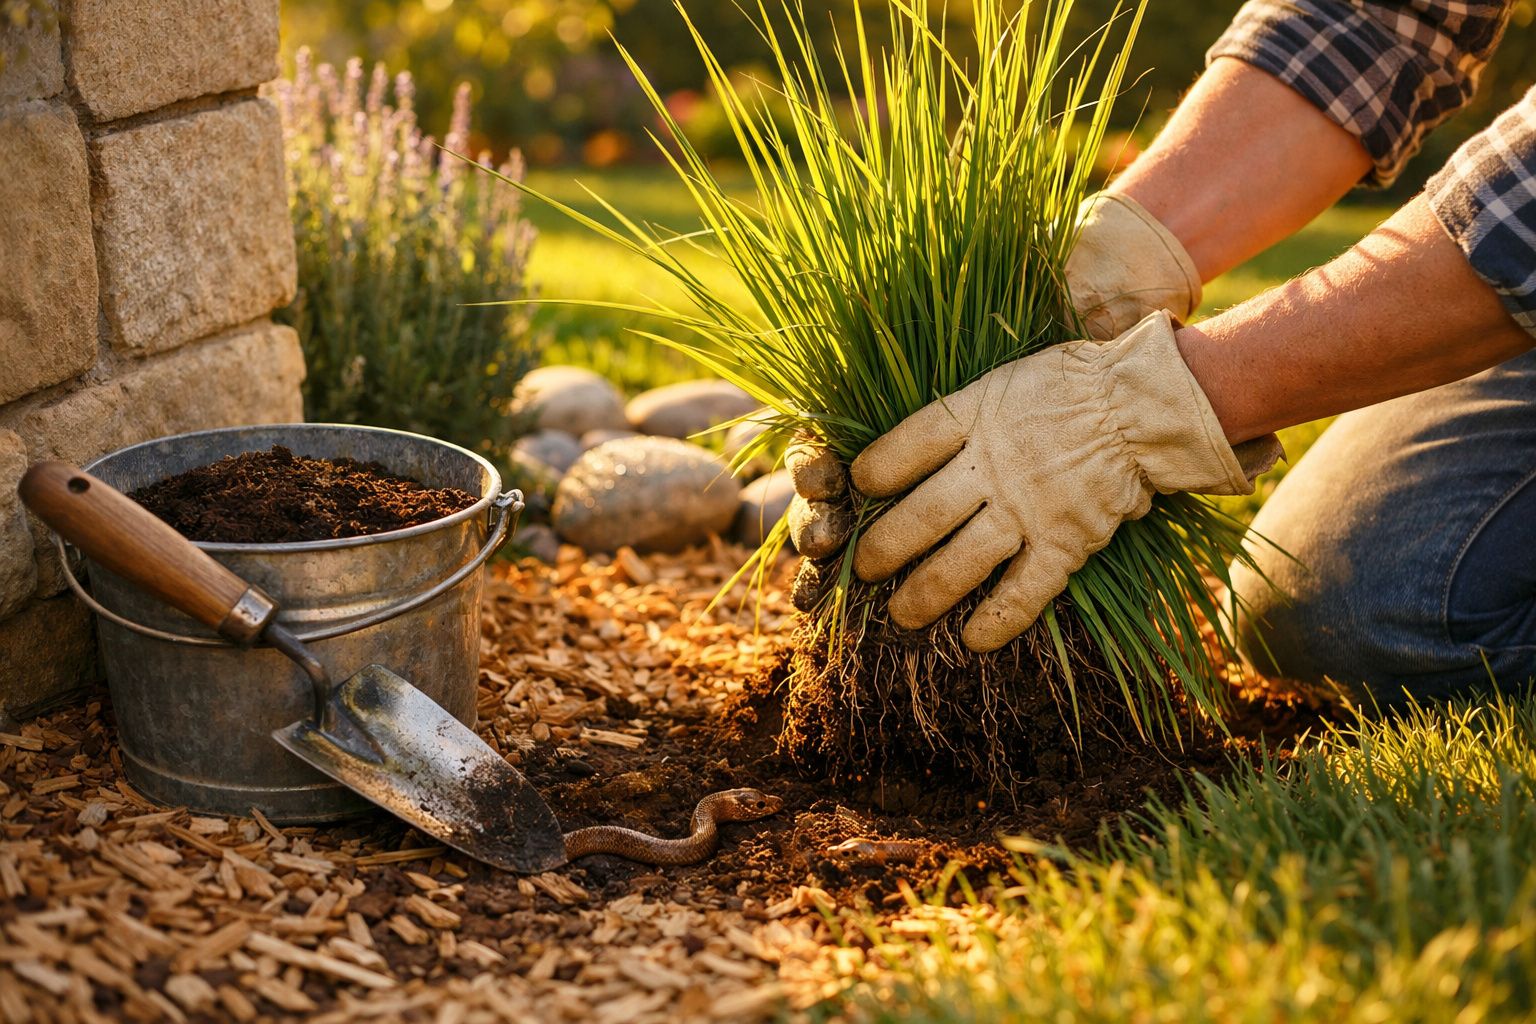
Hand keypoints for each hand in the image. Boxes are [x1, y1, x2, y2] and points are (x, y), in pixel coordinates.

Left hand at [784, 194, 1201, 610]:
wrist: (1146, 405)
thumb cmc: (1074, 383)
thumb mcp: (1007, 378)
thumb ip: (963, 413)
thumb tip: (911, 443)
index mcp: (977, 414)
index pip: (908, 445)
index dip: (877, 469)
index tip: (856, 486)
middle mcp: (993, 465)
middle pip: (922, 513)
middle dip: (884, 547)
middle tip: (864, 568)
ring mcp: (1028, 507)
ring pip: (961, 561)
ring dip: (925, 593)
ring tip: (902, 615)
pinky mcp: (1065, 542)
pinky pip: (1024, 591)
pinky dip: (998, 620)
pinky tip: (972, 641)